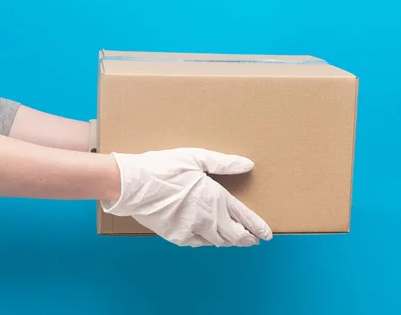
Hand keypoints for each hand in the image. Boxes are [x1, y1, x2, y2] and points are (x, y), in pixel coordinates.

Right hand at [100, 148, 271, 246]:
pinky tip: (209, 237)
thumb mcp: (197, 157)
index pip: (244, 217)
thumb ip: (224, 163)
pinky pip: (198, 243)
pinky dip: (208, 241)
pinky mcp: (177, 236)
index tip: (267, 235)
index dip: (258, 227)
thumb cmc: (164, 167)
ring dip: (229, 240)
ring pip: (218, 242)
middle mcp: (208, 218)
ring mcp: (192, 230)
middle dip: (247, 238)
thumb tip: (247, 164)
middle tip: (253, 239)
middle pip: (234, 236)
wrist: (133, 185)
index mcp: (215, 198)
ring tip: (235, 239)